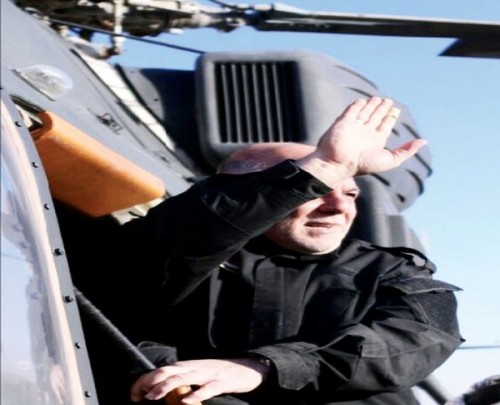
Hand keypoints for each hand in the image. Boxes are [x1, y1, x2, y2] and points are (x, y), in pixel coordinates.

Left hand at [130, 357, 270, 403]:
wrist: (245, 367)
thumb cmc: (217, 373)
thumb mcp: (196, 373)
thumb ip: (180, 378)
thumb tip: (158, 389)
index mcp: (186, 366)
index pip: (161, 370)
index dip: (146, 380)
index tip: (134, 394)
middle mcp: (194, 368)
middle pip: (169, 371)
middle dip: (151, 382)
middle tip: (140, 396)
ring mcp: (207, 374)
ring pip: (183, 378)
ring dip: (166, 387)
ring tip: (154, 397)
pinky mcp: (220, 382)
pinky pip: (207, 388)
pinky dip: (195, 394)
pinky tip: (186, 401)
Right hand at [298, 97, 426, 185]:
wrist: (338, 162)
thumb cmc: (363, 164)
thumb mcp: (390, 160)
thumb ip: (406, 151)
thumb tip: (423, 142)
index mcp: (376, 141)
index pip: (385, 125)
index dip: (390, 117)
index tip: (395, 110)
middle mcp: (365, 133)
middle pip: (376, 117)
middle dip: (382, 109)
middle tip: (388, 101)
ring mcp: (354, 127)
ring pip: (364, 113)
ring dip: (371, 105)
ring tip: (378, 98)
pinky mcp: (343, 122)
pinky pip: (351, 112)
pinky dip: (357, 106)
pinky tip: (362, 101)